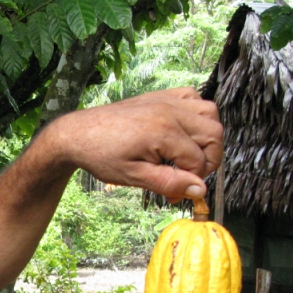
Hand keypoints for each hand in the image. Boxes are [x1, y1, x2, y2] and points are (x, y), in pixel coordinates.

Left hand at [41, 88, 222, 202]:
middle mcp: (169, 111)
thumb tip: (200, 191)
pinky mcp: (160, 96)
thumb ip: (169, 183)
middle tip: (187, 176)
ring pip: (209, 113)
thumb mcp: (134, 177)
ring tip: (188, 156)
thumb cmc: (101, 156)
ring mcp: (166, 100)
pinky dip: (196, 114)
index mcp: (163, 131)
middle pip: (214, 134)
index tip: (176, 196)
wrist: (78, 134)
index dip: (192, 182)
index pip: (199, 160)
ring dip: (207, 137)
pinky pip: (193, 98)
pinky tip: (182, 132)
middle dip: (208, 160)